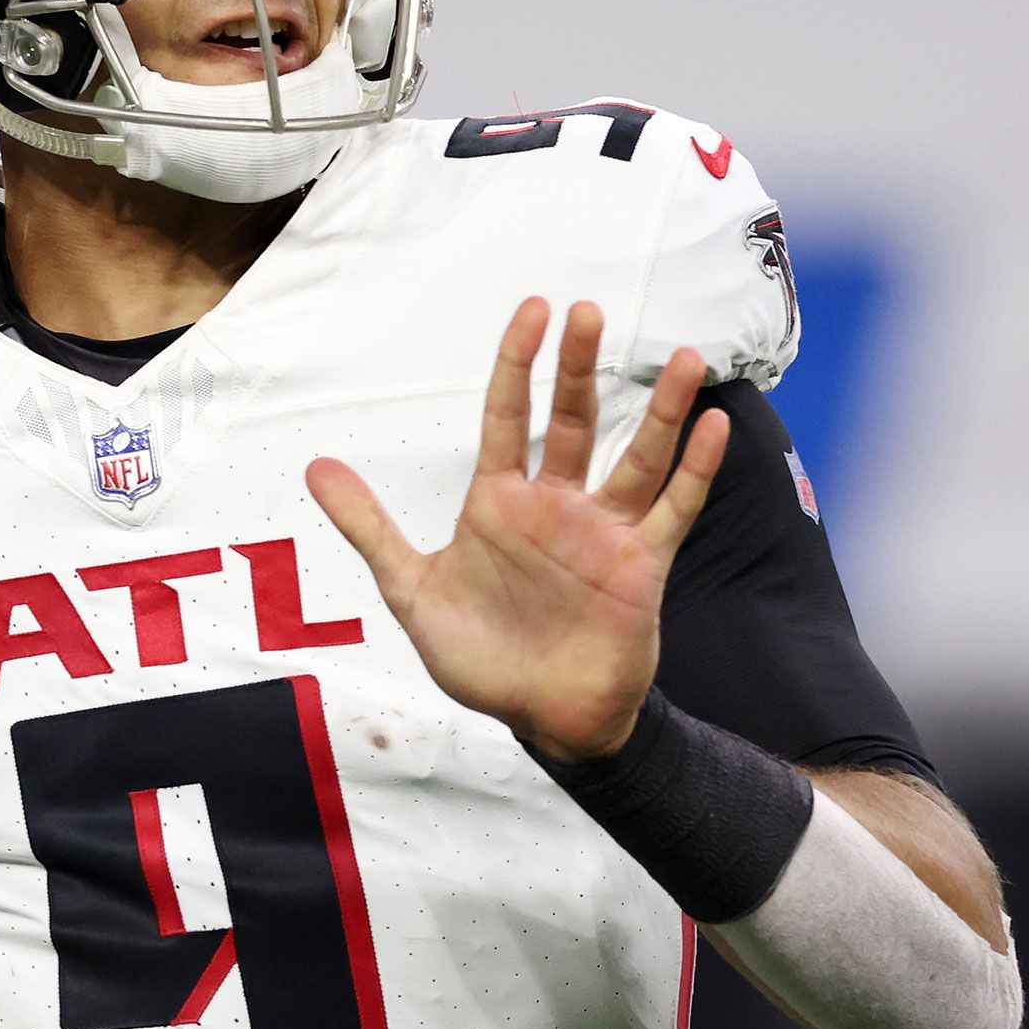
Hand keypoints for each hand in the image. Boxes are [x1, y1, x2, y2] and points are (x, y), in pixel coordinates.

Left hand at [305, 298, 727, 760]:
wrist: (539, 717)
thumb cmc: (480, 656)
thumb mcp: (411, 589)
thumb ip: (369, 526)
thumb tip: (315, 467)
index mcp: (500, 504)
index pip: (507, 416)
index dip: (518, 364)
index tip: (533, 312)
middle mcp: (555, 506)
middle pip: (572, 421)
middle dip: (580, 368)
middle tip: (589, 312)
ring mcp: (603, 533)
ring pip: (637, 456)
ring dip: (662, 410)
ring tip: (685, 356)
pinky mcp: (642, 565)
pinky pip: (673, 509)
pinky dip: (695, 470)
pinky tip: (713, 426)